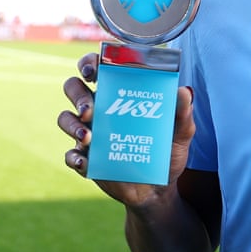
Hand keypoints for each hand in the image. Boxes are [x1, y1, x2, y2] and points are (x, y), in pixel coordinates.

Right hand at [56, 52, 195, 207]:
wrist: (159, 188)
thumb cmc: (167, 151)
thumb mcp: (180, 132)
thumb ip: (183, 113)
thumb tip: (184, 91)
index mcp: (119, 94)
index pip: (98, 68)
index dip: (90, 63)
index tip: (93, 70)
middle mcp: (100, 109)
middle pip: (74, 87)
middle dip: (77, 94)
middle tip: (90, 107)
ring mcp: (89, 133)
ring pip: (65, 118)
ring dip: (72, 124)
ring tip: (87, 136)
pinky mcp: (86, 159)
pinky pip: (70, 154)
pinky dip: (74, 156)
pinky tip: (85, 162)